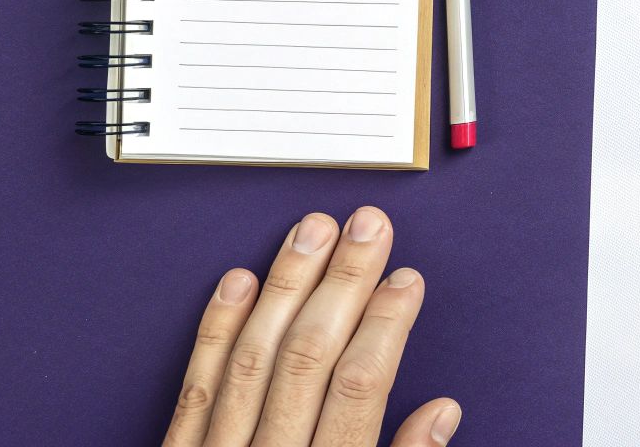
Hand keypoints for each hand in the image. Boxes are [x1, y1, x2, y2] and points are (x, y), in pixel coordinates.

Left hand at [163, 207, 460, 446]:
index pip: (362, 386)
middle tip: (368, 226)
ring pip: (255, 357)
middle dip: (344, 281)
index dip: (387, 325)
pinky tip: (239, 280)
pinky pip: (197, 386)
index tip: (406, 279)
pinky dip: (217, 330)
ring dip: (287, 285)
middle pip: (310, 355)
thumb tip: (442, 412)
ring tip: (313, 232)